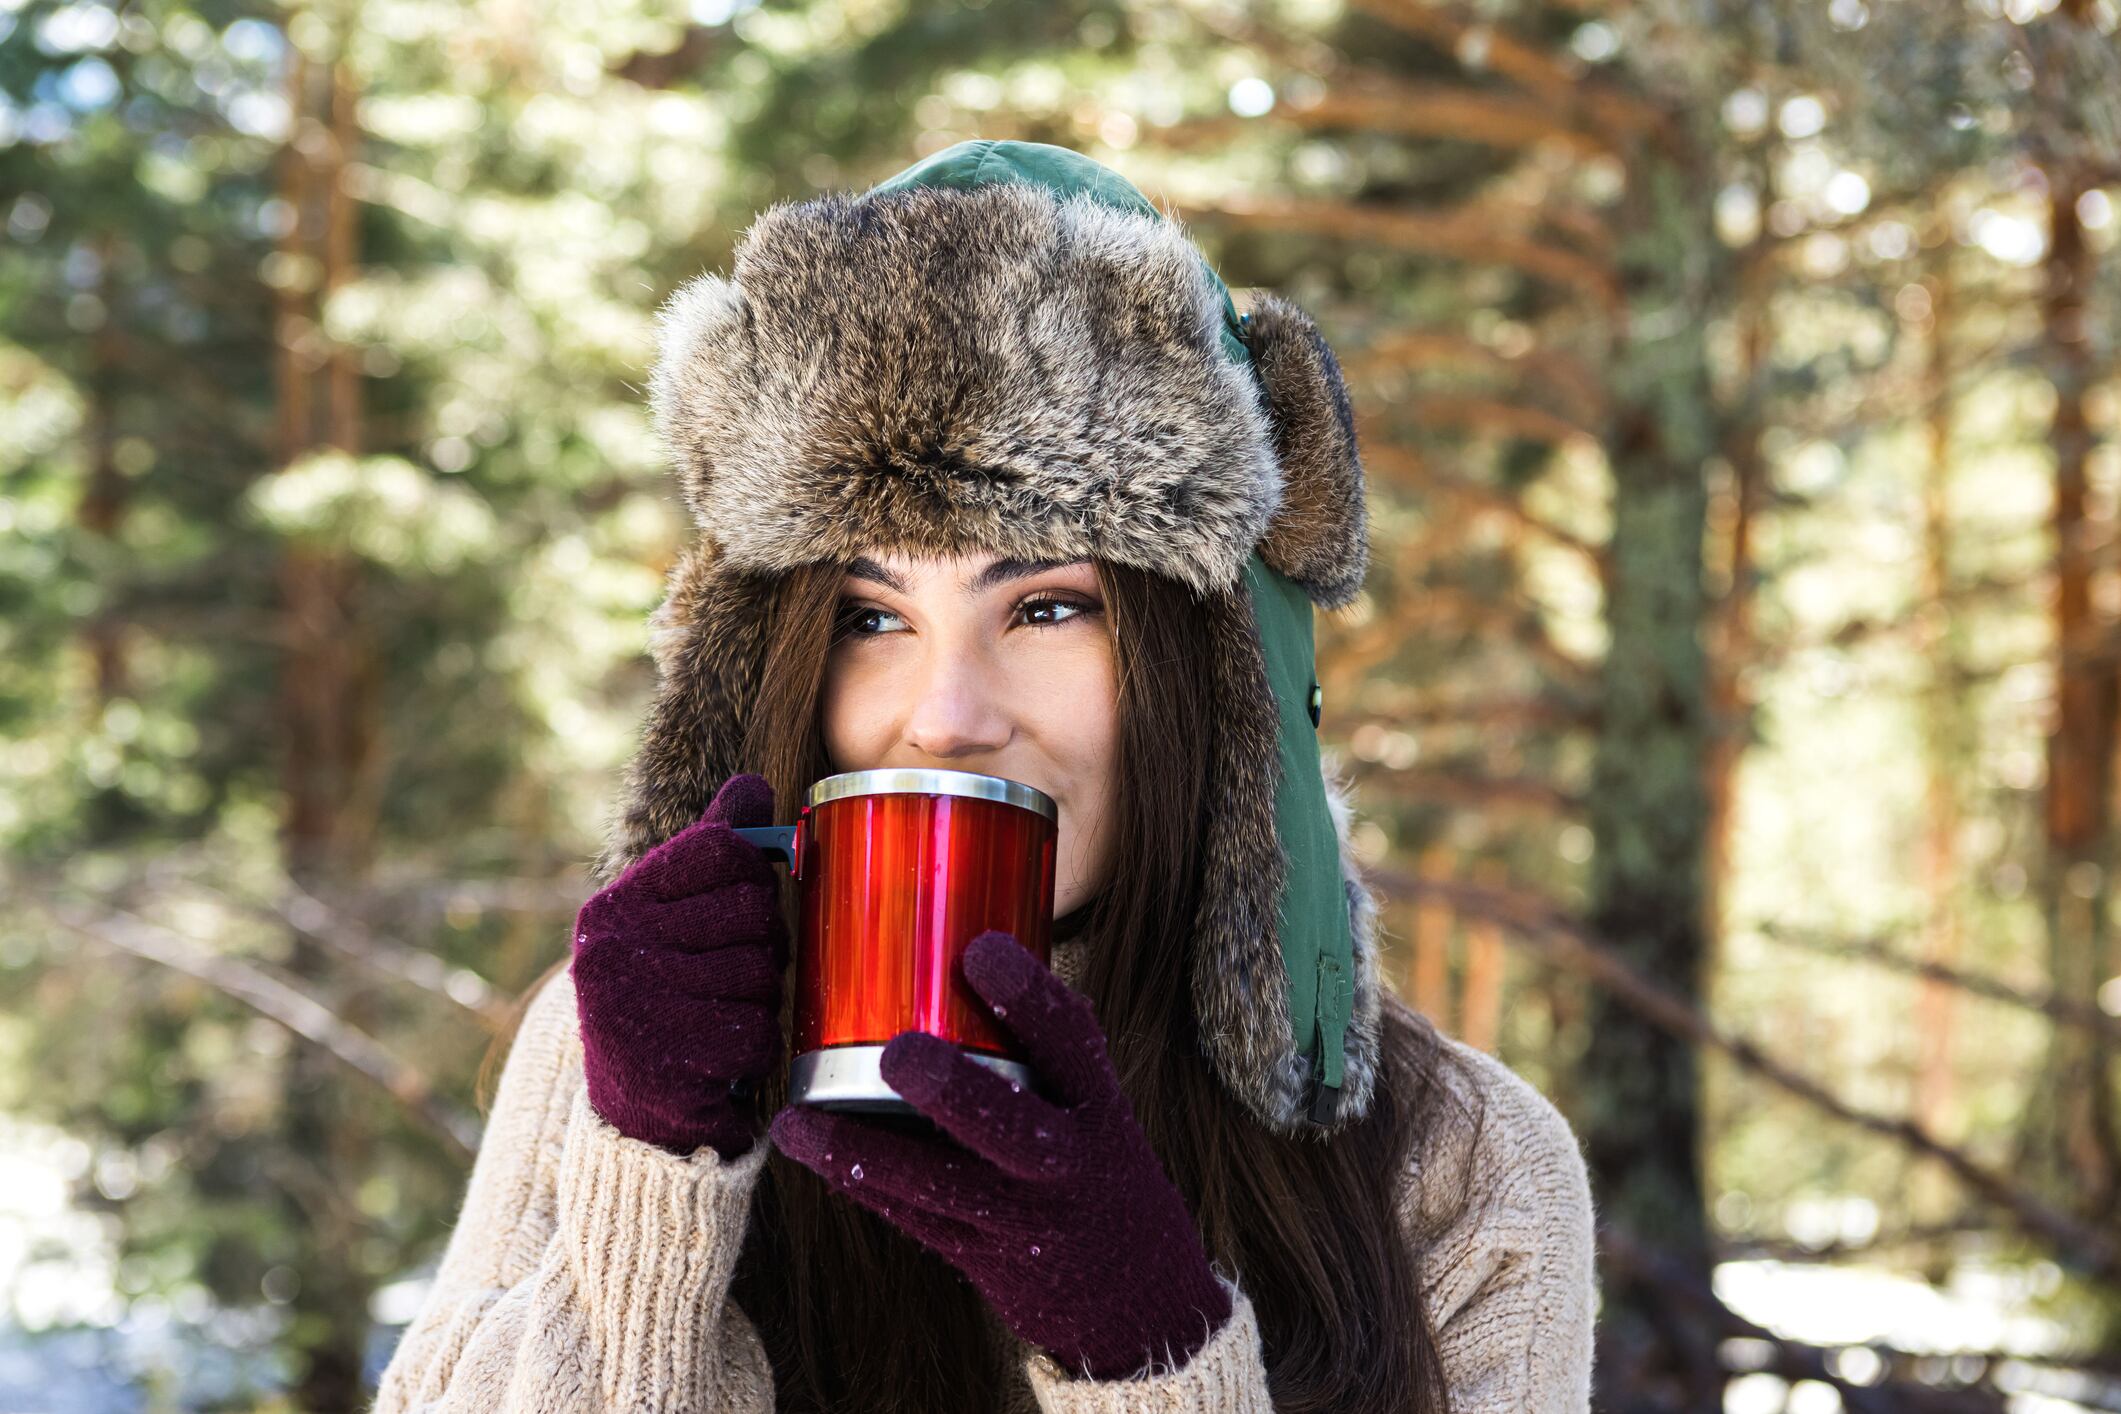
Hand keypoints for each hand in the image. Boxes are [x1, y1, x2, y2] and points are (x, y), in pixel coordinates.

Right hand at [571, 773, 788, 1160]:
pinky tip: (724, 1055)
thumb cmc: (668, 998)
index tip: (740, 908)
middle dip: (764, 945)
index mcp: (615, 908)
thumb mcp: (676, 920)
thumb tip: (754, 784)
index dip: (753, 877)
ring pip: (762, 973)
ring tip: (723, 1015)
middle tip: (735, 974)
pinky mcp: (667, 1063)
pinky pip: (759, 1031)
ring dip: (761, 1000)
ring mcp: (636, 1008)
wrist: (634, 1115)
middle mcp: (613, 951)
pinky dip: (755, 1046)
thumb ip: (711, 852)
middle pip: (752, 911)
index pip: (721, 850)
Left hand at [769, 931, 1232, 1380]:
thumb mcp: (1102, 1109)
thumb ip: (1051, 1048)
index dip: (1029, 996)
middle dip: (953, 1090)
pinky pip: (912, 1218)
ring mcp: (1020, 1218)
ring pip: (937, 1184)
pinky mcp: (981, 1258)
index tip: (982, 950)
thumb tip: (979, 945)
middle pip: (1008, 1125)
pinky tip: (810, 1150)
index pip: (1071, 1043)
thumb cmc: (1105, 1175)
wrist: (1141, 1303)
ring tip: (799, 1120)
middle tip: (898, 1053)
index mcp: (1099, 1108)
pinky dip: (860, 1182)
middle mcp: (1064, 1162)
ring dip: (862, 1151)